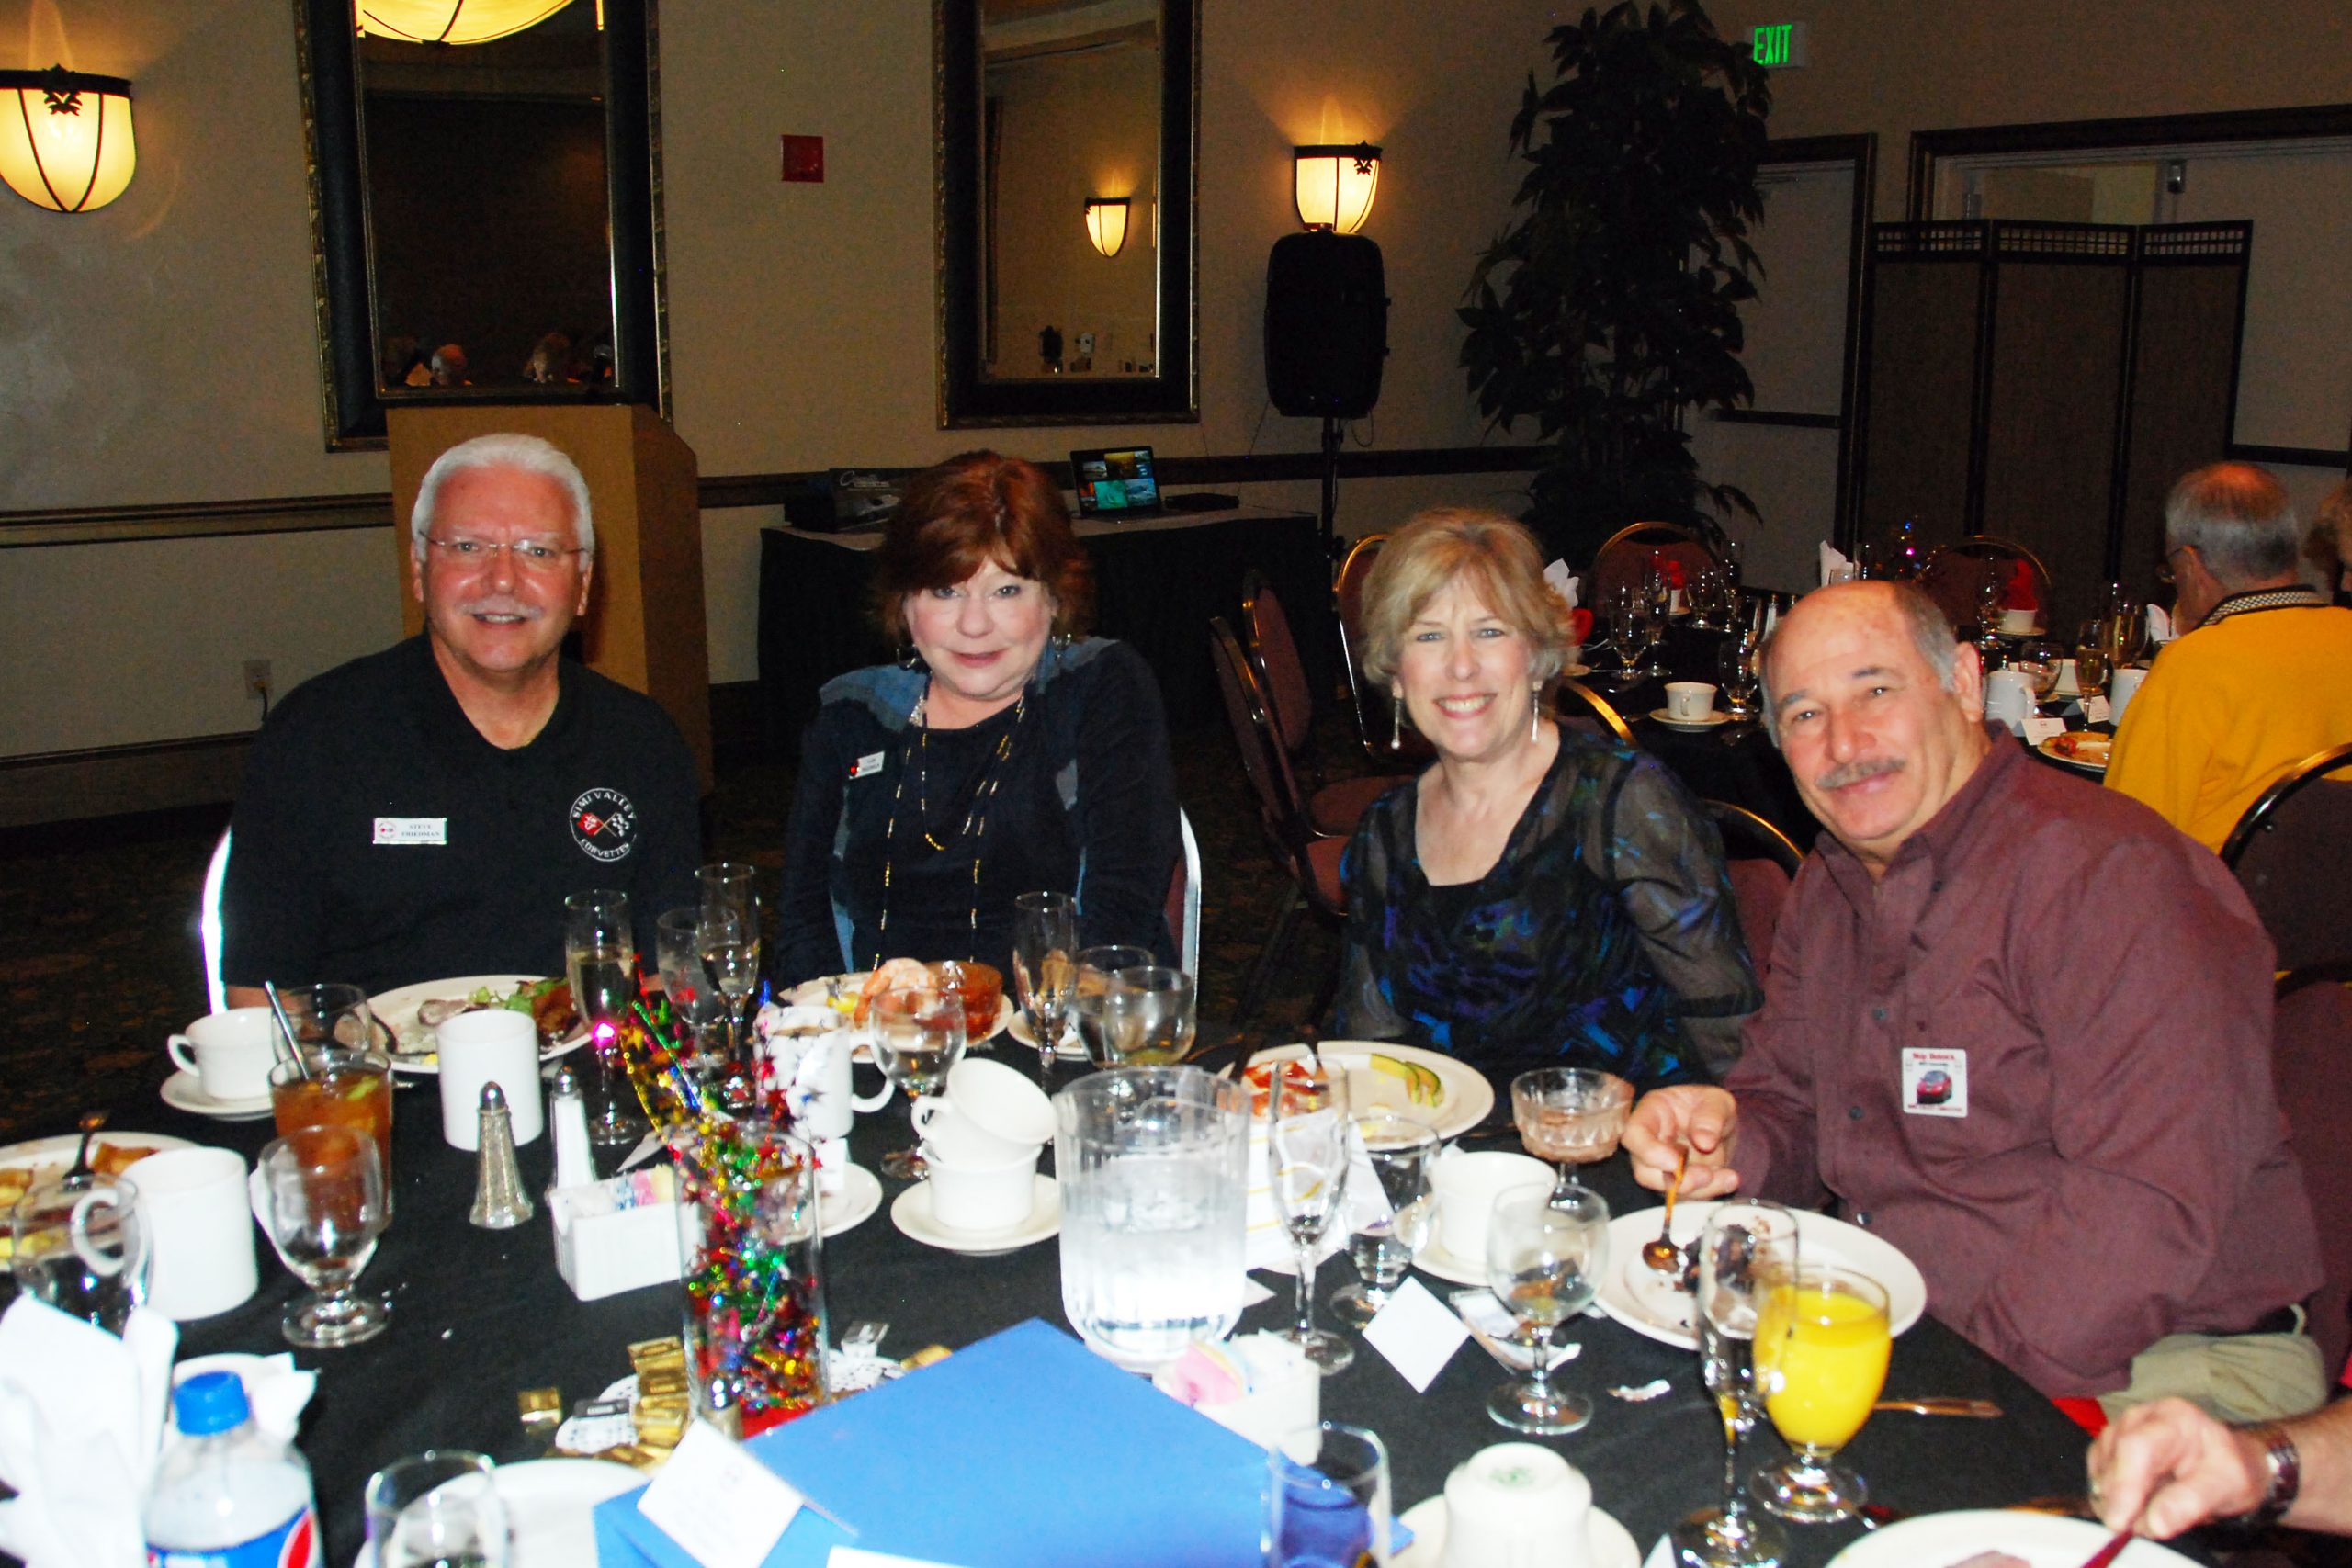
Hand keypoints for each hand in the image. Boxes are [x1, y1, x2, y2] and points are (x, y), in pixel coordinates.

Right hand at [1623, 1086, 1739, 1197]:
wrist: (1722, 1125)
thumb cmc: (1711, 1106)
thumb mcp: (1717, 1101)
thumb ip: (1711, 1115)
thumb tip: (1704, 1141)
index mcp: (1651, 1114)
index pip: (1634, 1134)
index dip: (1649, 1152)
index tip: (1675, 1162)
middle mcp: (1649, 1143)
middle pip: (1644, 1171)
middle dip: (1675, 1180)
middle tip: (1707, 1175)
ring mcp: (1661, 1167)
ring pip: (1666, 1190)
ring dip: (1696, 1190)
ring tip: (1726, 1177)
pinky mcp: (1677, 1184)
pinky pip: (1687, 1197)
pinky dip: (1709, 1192)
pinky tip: (1728, 1179)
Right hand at [2088, 1397, 2266, 1538]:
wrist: (2226, 1462)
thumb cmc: (2227, 1469)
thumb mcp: (2225, 1487)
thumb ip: (2190, 1503)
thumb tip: (2155, 1523)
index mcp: (2174, 1418)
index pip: (2137, 1447)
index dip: (2124, 1485)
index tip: (2119, 1522)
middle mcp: (2141, 1417)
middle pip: (2113, 1457)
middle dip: (2121, 1499)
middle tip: (2141, 1529)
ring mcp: (2121, 1429)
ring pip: (2101, 1468)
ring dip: (2116, 1500)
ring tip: (2147, 1516)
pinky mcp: (2110, 1446)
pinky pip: (2098, 1475)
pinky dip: (2110, 1497)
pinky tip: (2135, 1506)